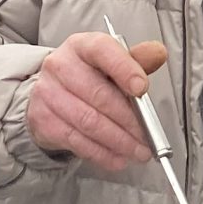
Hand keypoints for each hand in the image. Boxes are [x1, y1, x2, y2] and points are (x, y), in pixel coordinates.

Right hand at [27, 35, 166, 170]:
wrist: (50, 93)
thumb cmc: (87, 76)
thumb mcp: (111, 63)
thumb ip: (136, 60)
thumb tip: (158, 53)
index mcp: (82, 46)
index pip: (103, 51)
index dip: (124, 70)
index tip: (142, 89)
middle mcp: (60, 65)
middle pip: (99, 94)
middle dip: (129, 120)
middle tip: (148, 135)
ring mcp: (48, 93)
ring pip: (89, 121)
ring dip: (118, 141)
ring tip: (138, 150)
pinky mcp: (44, 120)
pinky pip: (77, 140)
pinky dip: (101, 153)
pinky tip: (117, 157)